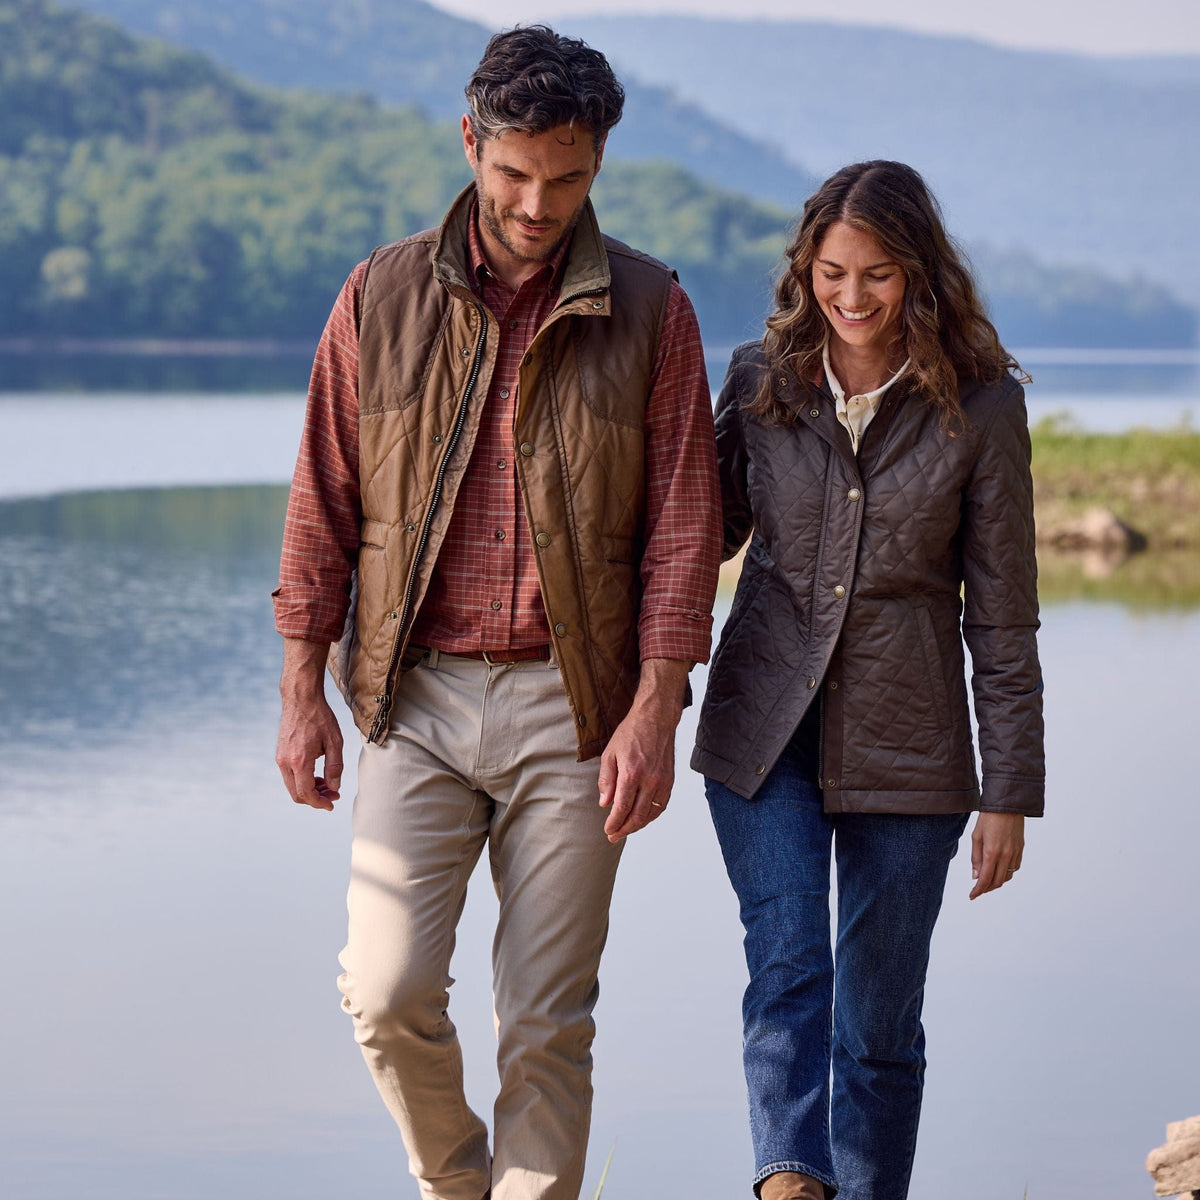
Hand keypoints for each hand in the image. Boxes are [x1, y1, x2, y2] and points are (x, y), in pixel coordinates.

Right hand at [276, 637, 342, 811]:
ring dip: (310, 790)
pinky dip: (303, 780)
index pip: (306, 793)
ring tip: (328, 784)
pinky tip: (317, 775)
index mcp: (299, 760)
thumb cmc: (320, 718)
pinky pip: (290, 776)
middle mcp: (285, 762)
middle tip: (333, 794)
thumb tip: (334, 787)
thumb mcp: (335, 742)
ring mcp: (280, 758)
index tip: (332, 804)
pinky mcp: (280, 754)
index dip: (319, 803)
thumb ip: (335, 767)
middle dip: (316, 798)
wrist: (301, 699)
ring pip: (292, 786)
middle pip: (297, 794)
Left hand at [597, 659, 688, 842]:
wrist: (655, 719)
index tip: (608, 830)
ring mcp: (662, 781)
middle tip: (614, 835)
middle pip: (637, 816)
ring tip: (626, 829)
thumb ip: (606, 780)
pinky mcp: (670, 780)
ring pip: (651, 814)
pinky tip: (643, 818)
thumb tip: (605, 803)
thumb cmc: (631, 733)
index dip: (614, 823)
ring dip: (638, 825)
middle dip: (624, 829)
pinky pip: (661, 805)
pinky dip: (652, 816)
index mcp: (631, 773)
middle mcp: (649, 780)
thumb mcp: (610, 753)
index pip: (622, 808)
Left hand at [969, 811, 1023, 898]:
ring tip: (987, 882)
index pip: (985, 879)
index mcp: (992, 852)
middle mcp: (1006, 855)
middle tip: (978, 890)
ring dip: (997, 882)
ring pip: (1007, 877)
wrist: (1007, 805)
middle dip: (987, 889)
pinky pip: (1014, 868)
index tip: (972, 896)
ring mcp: (1015, 853)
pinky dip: (1006, 874)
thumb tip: (975, 876)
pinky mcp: (1021, 850)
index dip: (978, 890)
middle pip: (997, 881)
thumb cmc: (988, 818)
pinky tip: (998, 871)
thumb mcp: (976, 836)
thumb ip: (976, 858)